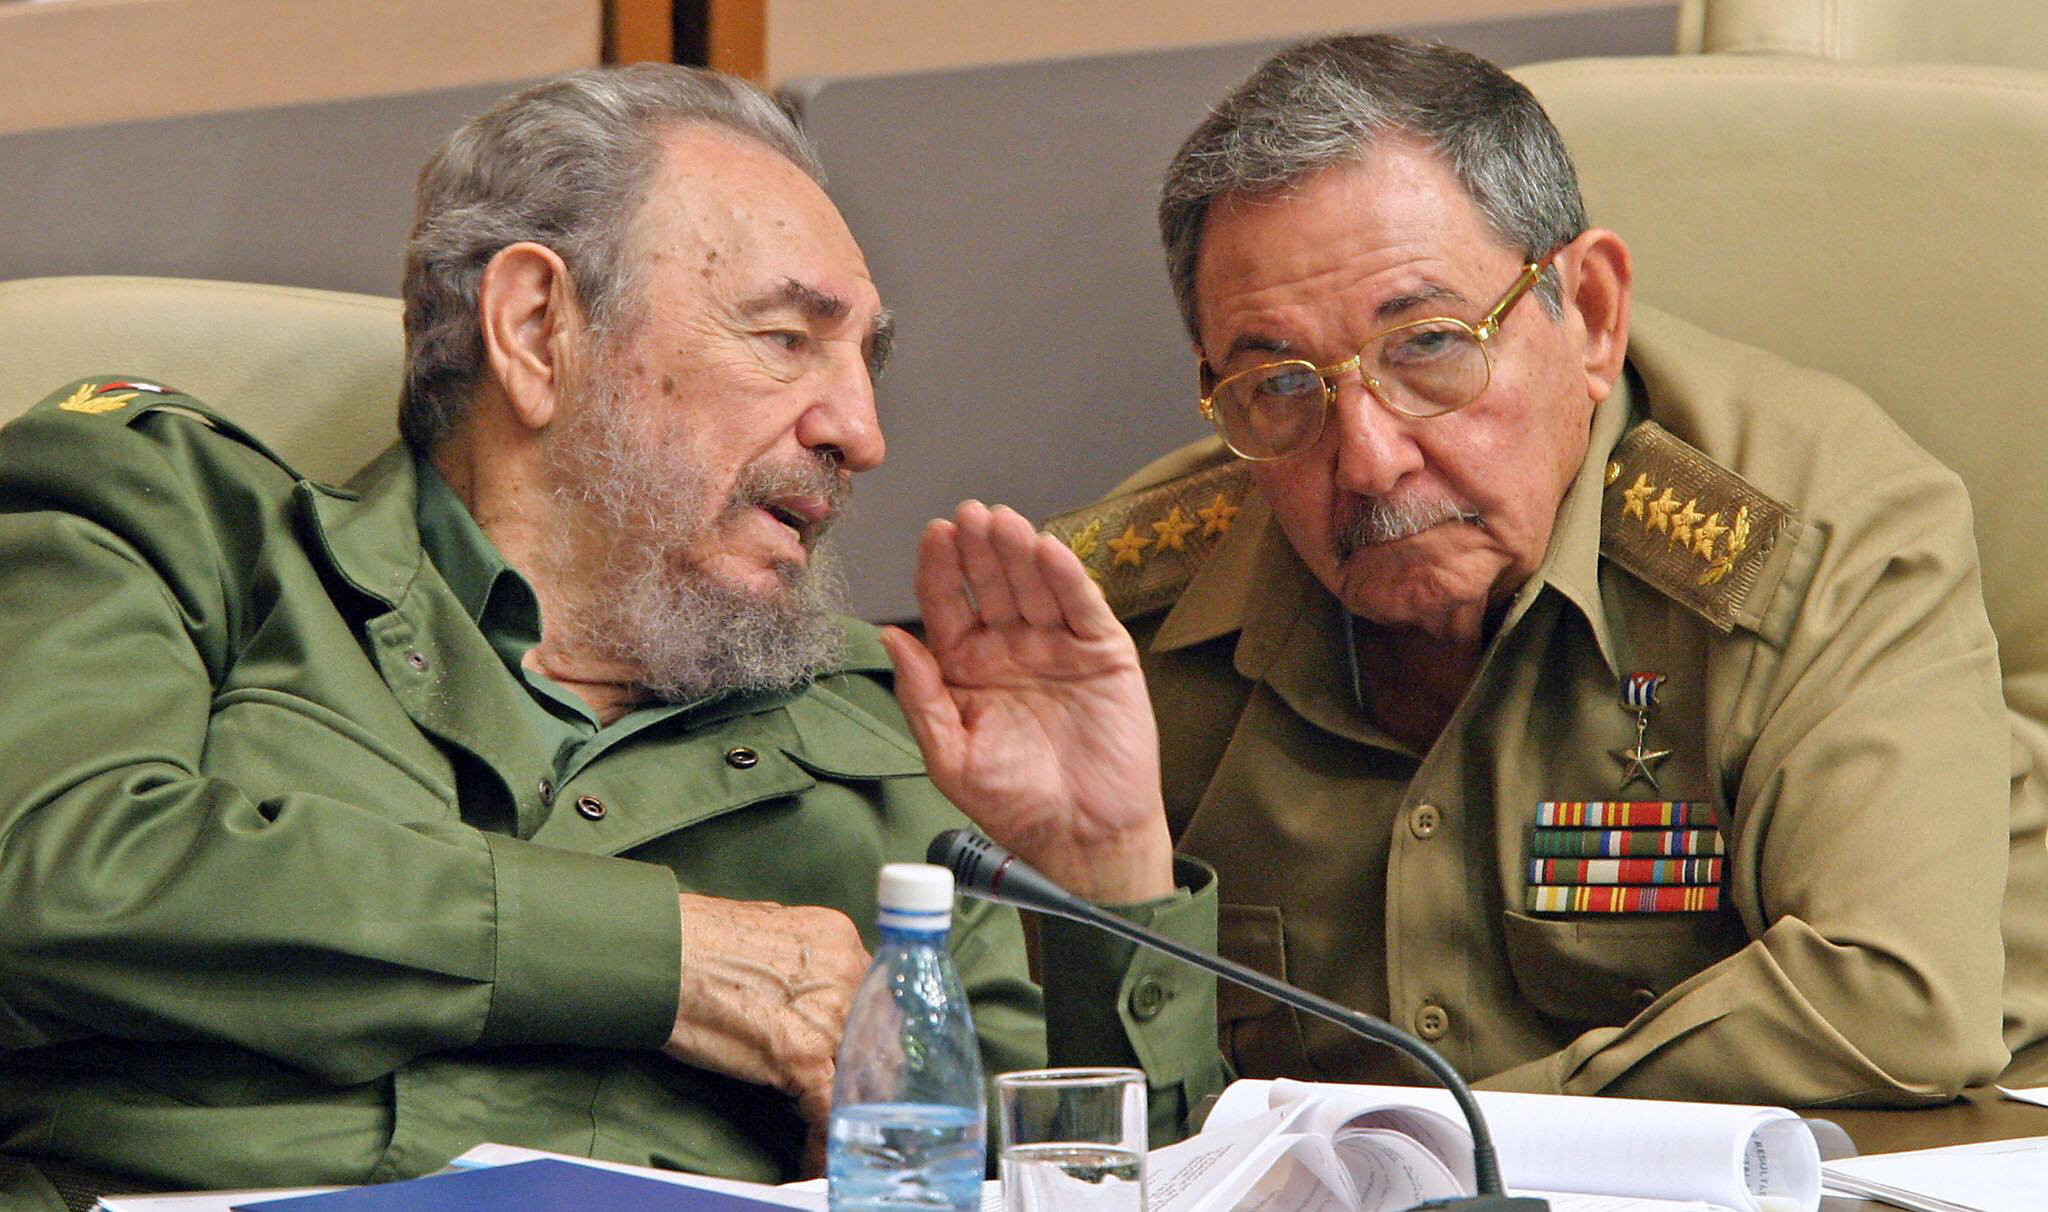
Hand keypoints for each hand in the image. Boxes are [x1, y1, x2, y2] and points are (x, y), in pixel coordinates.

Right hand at [663, 893, 870, 1177]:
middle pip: (877, 1035)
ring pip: (861, 1075)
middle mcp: (845, 973)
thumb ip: (798, 958)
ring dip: (849, 1107)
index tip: (855, 1053)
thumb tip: (800, 984)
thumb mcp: (766, 927)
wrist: (660, 955)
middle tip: (853, 1098)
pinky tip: (811, 1159)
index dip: (862, 1030)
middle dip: (865, 1070)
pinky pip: (828, 1111)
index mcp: (837, 941)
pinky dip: (821, 1141)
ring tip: (838, 1132)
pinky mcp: (803, 1057)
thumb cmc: (693, 939)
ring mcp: (828, 1015)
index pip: (871, 995)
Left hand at [881, 500, 1173, 902]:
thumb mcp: (951, 756)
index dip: (940, 570)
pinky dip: (1068, 577)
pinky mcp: (1104, 654)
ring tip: (1003, 523)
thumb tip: (890, 637)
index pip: (948, 605)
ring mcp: (1058, 647)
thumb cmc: (1014, 804)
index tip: (934, 536)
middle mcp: (1011, 649)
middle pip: (992, 585)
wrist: (1082, 838)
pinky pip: (1083, 607)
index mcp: (967, 668)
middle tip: (969, 515)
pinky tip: (1048, 551)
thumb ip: (920, 697)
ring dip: (1019, 552)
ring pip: (1035, 586)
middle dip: (979, 549)